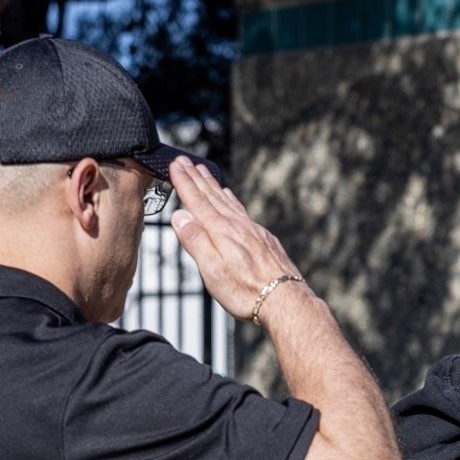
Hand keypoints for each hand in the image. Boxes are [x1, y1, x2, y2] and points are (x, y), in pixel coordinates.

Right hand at [169, 157, 306, 320]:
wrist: (285, 300)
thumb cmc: (246, 291)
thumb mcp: (212, 270)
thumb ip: (195, 241)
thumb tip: (180, 215)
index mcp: (221, 232)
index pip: (197, 201)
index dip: (184, 182)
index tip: (174, 164)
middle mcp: (237, 225)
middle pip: (212, 196)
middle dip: (196, 177)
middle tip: (184, 160)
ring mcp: (252, 230)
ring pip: (228, 201)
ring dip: (213, 185)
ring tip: (204, 171)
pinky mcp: (263, 239)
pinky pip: (242, 210)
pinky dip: (231, 199)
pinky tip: (230, 197)